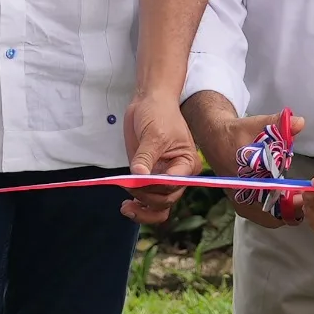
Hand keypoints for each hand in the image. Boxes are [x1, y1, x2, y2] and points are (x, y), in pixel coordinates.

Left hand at [123, 93, 198, 225]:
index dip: (155, 186)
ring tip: (126, 207)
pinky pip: (147, 200)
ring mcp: (163, 179)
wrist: (149, 103)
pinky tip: (127, 206)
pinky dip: (139, 206)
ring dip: (143, 211)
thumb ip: (146, 157)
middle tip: (128, 186)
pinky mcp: (149, 179)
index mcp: (187, 164)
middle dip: (146, 197)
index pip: (173, 185)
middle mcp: (178, 176)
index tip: (138, 179)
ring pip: (158, 207)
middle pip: (165, 200)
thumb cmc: (159, 114)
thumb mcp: (153, 134)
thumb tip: (138, 176)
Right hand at [185, 99, 307, 228]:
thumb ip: (279, 124)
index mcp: (245, 181)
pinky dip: (277, 210)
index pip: (272, 201)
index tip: (304, 194)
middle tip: (305, 196)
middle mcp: (242, 198)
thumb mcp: (258, 124)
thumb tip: (300, 122)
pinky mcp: (243, 205)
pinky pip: (264, 216)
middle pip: (273, 216)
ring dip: (285, 211)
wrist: (216, 138)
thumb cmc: (238, 133)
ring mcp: (242, 204)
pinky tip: (287, 198)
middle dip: (291, 209)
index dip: (292, 201)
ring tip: (298, 197)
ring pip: (270, 219)